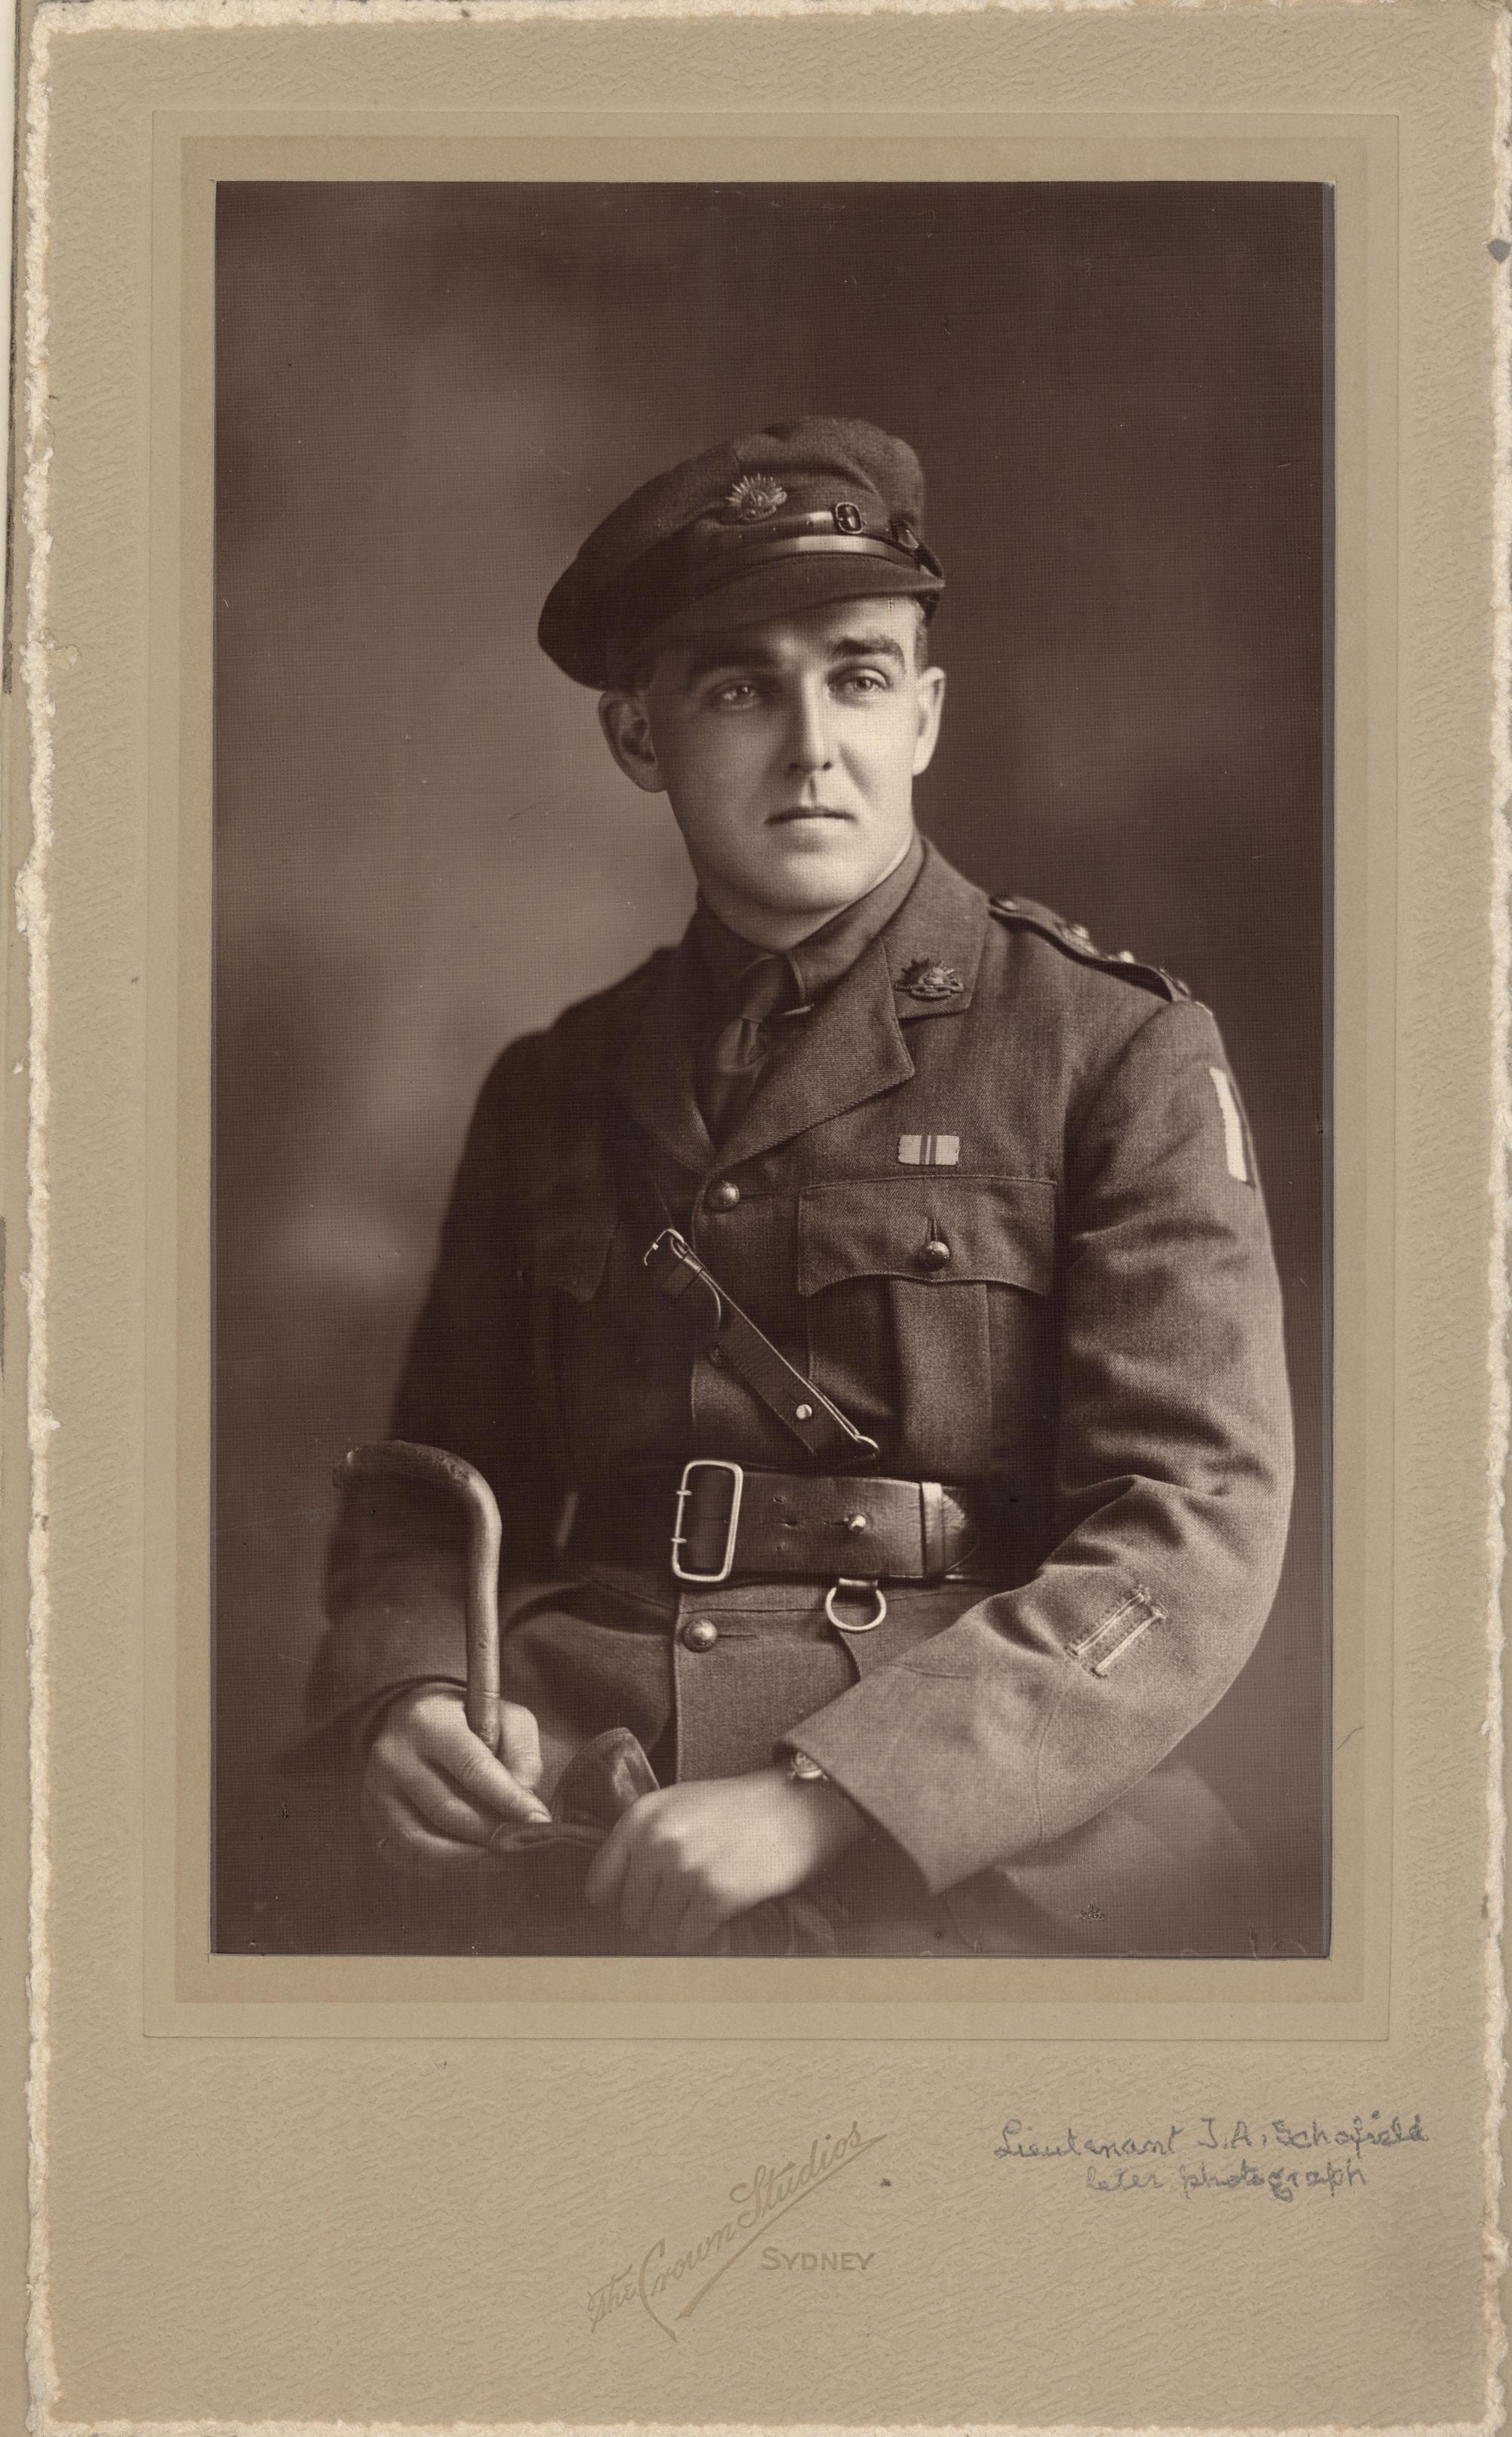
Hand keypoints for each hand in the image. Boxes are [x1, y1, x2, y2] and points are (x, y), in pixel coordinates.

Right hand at [361, 1684, 549, 1868]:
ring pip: (423, 1837)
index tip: (537, 1820)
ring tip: (496, 1848)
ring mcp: (377, 1787)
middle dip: (491, 1831)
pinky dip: (441, 1858)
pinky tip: (467, 1852)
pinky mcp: (371, 1812)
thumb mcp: (503, 1717)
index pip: (472, 1767)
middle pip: (448, 1809)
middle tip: (521, 1841)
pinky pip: (406, 1850)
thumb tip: (524, 1798)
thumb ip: (521, 1753)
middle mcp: (395, 1753)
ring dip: (467, 1851)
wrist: (411, 1718)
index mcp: (429, 1720)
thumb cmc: (467, 1720)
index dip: (508, 1798)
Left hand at [583, 1767, 866, 1953]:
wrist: (799, 1806)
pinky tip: (722, 1917)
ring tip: (707, 1906)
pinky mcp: (715, 1895)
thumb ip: (644, 1840)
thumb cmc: (740, 1809)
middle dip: (657, 1916)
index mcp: (641, 1817)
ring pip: (659, 1931)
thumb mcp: (680, 1805)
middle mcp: (656, 1841)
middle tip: (688, 1903)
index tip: (642, 1902)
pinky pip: (688, 1941)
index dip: (620, 1900)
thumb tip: (614, 1895)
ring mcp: (685, 1869)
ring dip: (682, 1928)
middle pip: (632, 1913)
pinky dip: (704, 1937)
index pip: (600, 1884)